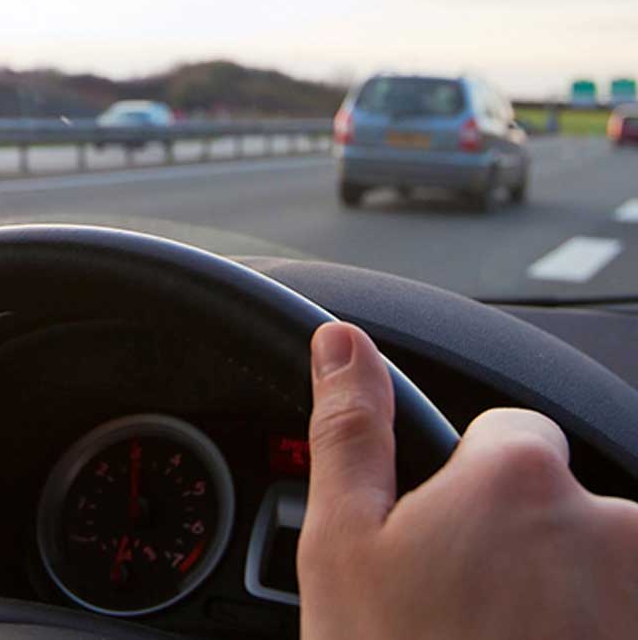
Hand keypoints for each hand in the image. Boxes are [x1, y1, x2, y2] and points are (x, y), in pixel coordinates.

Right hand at [299, 322, 637, 639]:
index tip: (436, 548)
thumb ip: (351, 433)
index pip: (509, 433)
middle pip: (554, 500)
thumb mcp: (343, 546)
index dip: (462, 488)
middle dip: (513, 542)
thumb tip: (342, 343)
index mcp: (519, 478)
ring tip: (495, 638)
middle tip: (458, 608)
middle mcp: (611, 525)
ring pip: (591, 560)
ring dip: (556, 592)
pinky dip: (583, 625)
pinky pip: (614, 608)